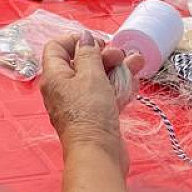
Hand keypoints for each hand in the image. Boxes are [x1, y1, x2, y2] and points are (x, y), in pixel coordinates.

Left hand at [40, 34, 142, 163]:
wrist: (99, 154)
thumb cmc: (90, 113)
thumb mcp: (90, 76)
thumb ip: (89, 54)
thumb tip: (84, 37)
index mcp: (54, 76)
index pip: (57, 47)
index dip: (75, 40)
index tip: (96, 42)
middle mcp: (63, 88)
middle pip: (81, 62)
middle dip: (104, 55)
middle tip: (120, 55)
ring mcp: (79, 103)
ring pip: (98, 79)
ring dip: (117, 69)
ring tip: (137, 62)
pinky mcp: (94, 116)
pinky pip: (105, 95)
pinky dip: (118, 88)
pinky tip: (134, 82)